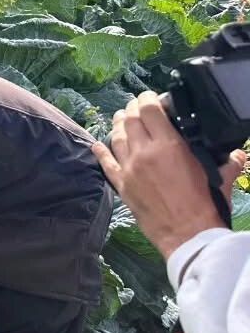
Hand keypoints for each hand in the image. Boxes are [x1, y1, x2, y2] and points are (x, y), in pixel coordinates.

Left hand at [92, 90, 245, 259]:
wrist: (187, 235)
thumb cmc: (206, 205)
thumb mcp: (221, 178)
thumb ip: (228, 162)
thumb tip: (236, 154)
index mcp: (169, 145)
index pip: (150, 110)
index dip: (147, 99)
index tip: (150, 97)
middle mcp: (144, 153)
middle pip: (129, 120)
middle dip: (131, 109)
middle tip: (135, 107)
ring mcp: (129, 169)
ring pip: (116, 137)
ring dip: (117, 125)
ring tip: (120, 118)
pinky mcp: (121, 186)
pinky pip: (106, 164)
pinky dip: (101, 152)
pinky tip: (97, 145)